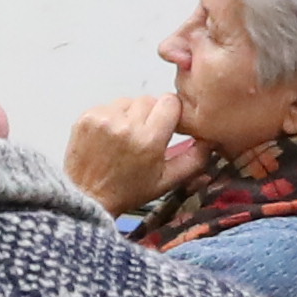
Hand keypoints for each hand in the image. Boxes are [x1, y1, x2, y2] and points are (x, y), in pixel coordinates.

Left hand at [61, 89, 192, 212]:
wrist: (87, 197)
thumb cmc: (128, 191)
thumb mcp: (167, 181)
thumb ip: (194, 160)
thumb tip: (209, 140)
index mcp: (149, 139)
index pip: (170, 102)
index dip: (172, 113)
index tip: (168, 126)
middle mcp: (125, 125)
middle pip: (150, 100)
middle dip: (151, 115)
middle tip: (145, 136)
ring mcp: (103, 119)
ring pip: (129, 101)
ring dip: (131, 115)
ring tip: (126, 137)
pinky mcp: (86, 117)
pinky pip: (108, 106)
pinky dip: (112, 117)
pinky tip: (110, 137)